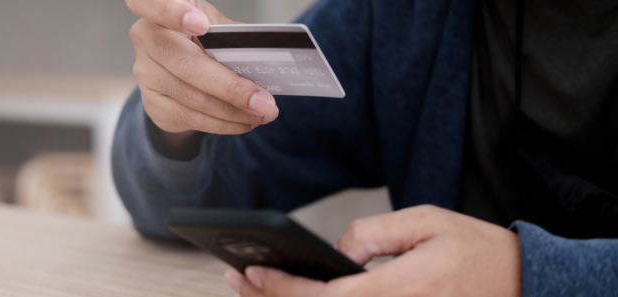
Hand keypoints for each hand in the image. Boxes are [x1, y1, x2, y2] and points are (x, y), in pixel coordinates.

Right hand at [126, 0, 279, 146]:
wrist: (177, 69)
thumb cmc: (200, 38)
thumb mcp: (213, 24)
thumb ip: (232, 34)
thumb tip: (270, 54)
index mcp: (160, 10)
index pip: (153, 3)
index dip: (174, 12)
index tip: (202, 24)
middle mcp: (146, 38)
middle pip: (186, 64)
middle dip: (231, 87)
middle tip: (264, 101)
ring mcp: (145, 74)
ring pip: (193, 98)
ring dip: (233, 111)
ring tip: (262, 113)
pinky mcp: (153, 103)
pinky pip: (191, 118)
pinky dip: (223, 123)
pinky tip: (244, 121)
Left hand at [223, 205, 521, 296]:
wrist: (521, 284)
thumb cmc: (477, 252)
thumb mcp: (426, 222)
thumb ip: (373, 234)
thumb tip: (336, 250)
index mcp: (397, 290)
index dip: (281, 289)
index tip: (251, 273)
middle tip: (237, 279)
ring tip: (255, 289)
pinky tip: (298, 296)